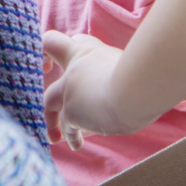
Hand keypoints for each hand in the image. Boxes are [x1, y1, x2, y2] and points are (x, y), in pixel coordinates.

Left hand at [42, 30, 142, 147]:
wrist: (136, 91)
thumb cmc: (141, 79)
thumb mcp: (127, 68)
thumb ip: (113, 72)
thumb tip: (112, 88)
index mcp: (91, 52)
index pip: (70, 40)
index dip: (61, 47)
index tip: (60, 60)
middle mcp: (76, 66)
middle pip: (50, 48)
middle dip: (43, 58)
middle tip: (45, 71)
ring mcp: (69, 88)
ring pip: (49, 101)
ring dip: (50, 120)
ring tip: (54, 137)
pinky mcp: (71, 110)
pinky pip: (66, 127)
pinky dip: (71, 137)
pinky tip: (77, 145)